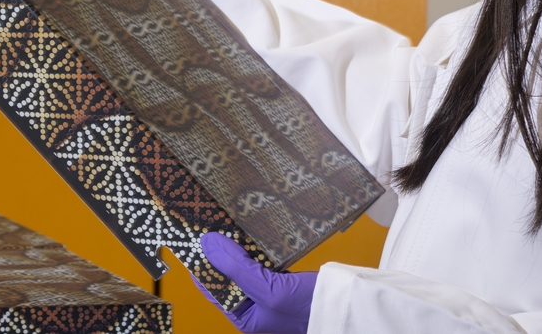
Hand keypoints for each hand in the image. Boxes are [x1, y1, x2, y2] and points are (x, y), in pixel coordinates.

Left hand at [197, 233, 316, 333]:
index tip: (193, 238)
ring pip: (243, 267)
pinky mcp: (282, 281)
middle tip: (208, 224)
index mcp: (245, 318)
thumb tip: (207, 244)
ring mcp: (268, 294)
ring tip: (223, 224)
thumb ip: (237, 268)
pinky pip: (260, 263)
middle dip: (219, 253)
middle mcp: (253, 308)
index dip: (202, 263)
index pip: (212, 288)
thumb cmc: (311, 308)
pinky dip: (253, 249)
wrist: (349, 306)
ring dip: (235, 249)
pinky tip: (248, 234)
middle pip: (227, 276)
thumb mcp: (269, 289)